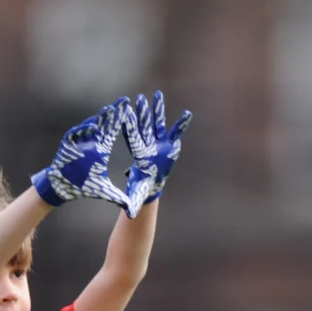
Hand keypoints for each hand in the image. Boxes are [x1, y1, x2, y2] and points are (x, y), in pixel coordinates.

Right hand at [31, 99, 131, 209]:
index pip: (112, 131)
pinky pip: (75, 136)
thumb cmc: (83, 187)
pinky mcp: (68, 146)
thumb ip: (118, 197)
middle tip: (124, 101)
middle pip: (104, 125)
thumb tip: (130, 209)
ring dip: (99, 119)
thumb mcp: (104, 191)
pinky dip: (82, 131)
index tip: (129, 109)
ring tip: (109, 110)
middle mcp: (91, 143)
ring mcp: (79, 143)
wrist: (63, 188)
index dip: (120, 120)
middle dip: (113, 113)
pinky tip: (92, 126)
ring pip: (90, 127)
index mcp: (100, 149)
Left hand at [123, 90, 191, 216]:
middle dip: (142, 112)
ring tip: (157, 94)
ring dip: (158, 110)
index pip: (133, 138)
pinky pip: (177, 133)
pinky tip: (187, 114)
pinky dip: (182, 124)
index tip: (124, 112)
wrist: (150, 185)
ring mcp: (159, 143)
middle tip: (139, 98)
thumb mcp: (136, 195)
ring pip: (158, 124)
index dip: (129, 126)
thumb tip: (128, 216)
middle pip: (144, 126)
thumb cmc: (141, 188)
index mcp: (139, 154)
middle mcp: (148, 145)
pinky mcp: (170, 145)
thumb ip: (132, 202)